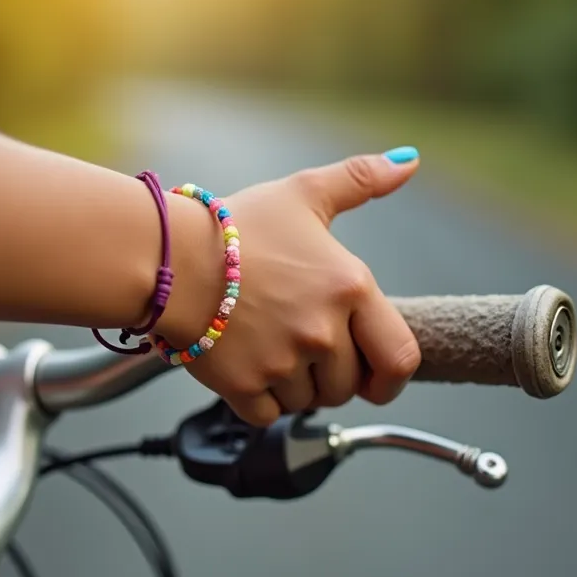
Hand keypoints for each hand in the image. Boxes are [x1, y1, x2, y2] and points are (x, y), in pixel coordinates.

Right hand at [158, 147, 422, 425]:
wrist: (167, 257)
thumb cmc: (235, 226)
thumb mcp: (304, 193)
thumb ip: (362, 178)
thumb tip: (409, 161)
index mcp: (350, 288)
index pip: (400, 358)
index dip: (391, 377)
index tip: (375, 376)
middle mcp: (321, 331)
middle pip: (348, 386)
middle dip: (331, 375)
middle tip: (301, 344)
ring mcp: (282, 363)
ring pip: (308, 403)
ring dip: (294, 386)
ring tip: (268, 344)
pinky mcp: (243, 387)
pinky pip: (270, 415)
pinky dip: (261, 401)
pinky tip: (246, 363)